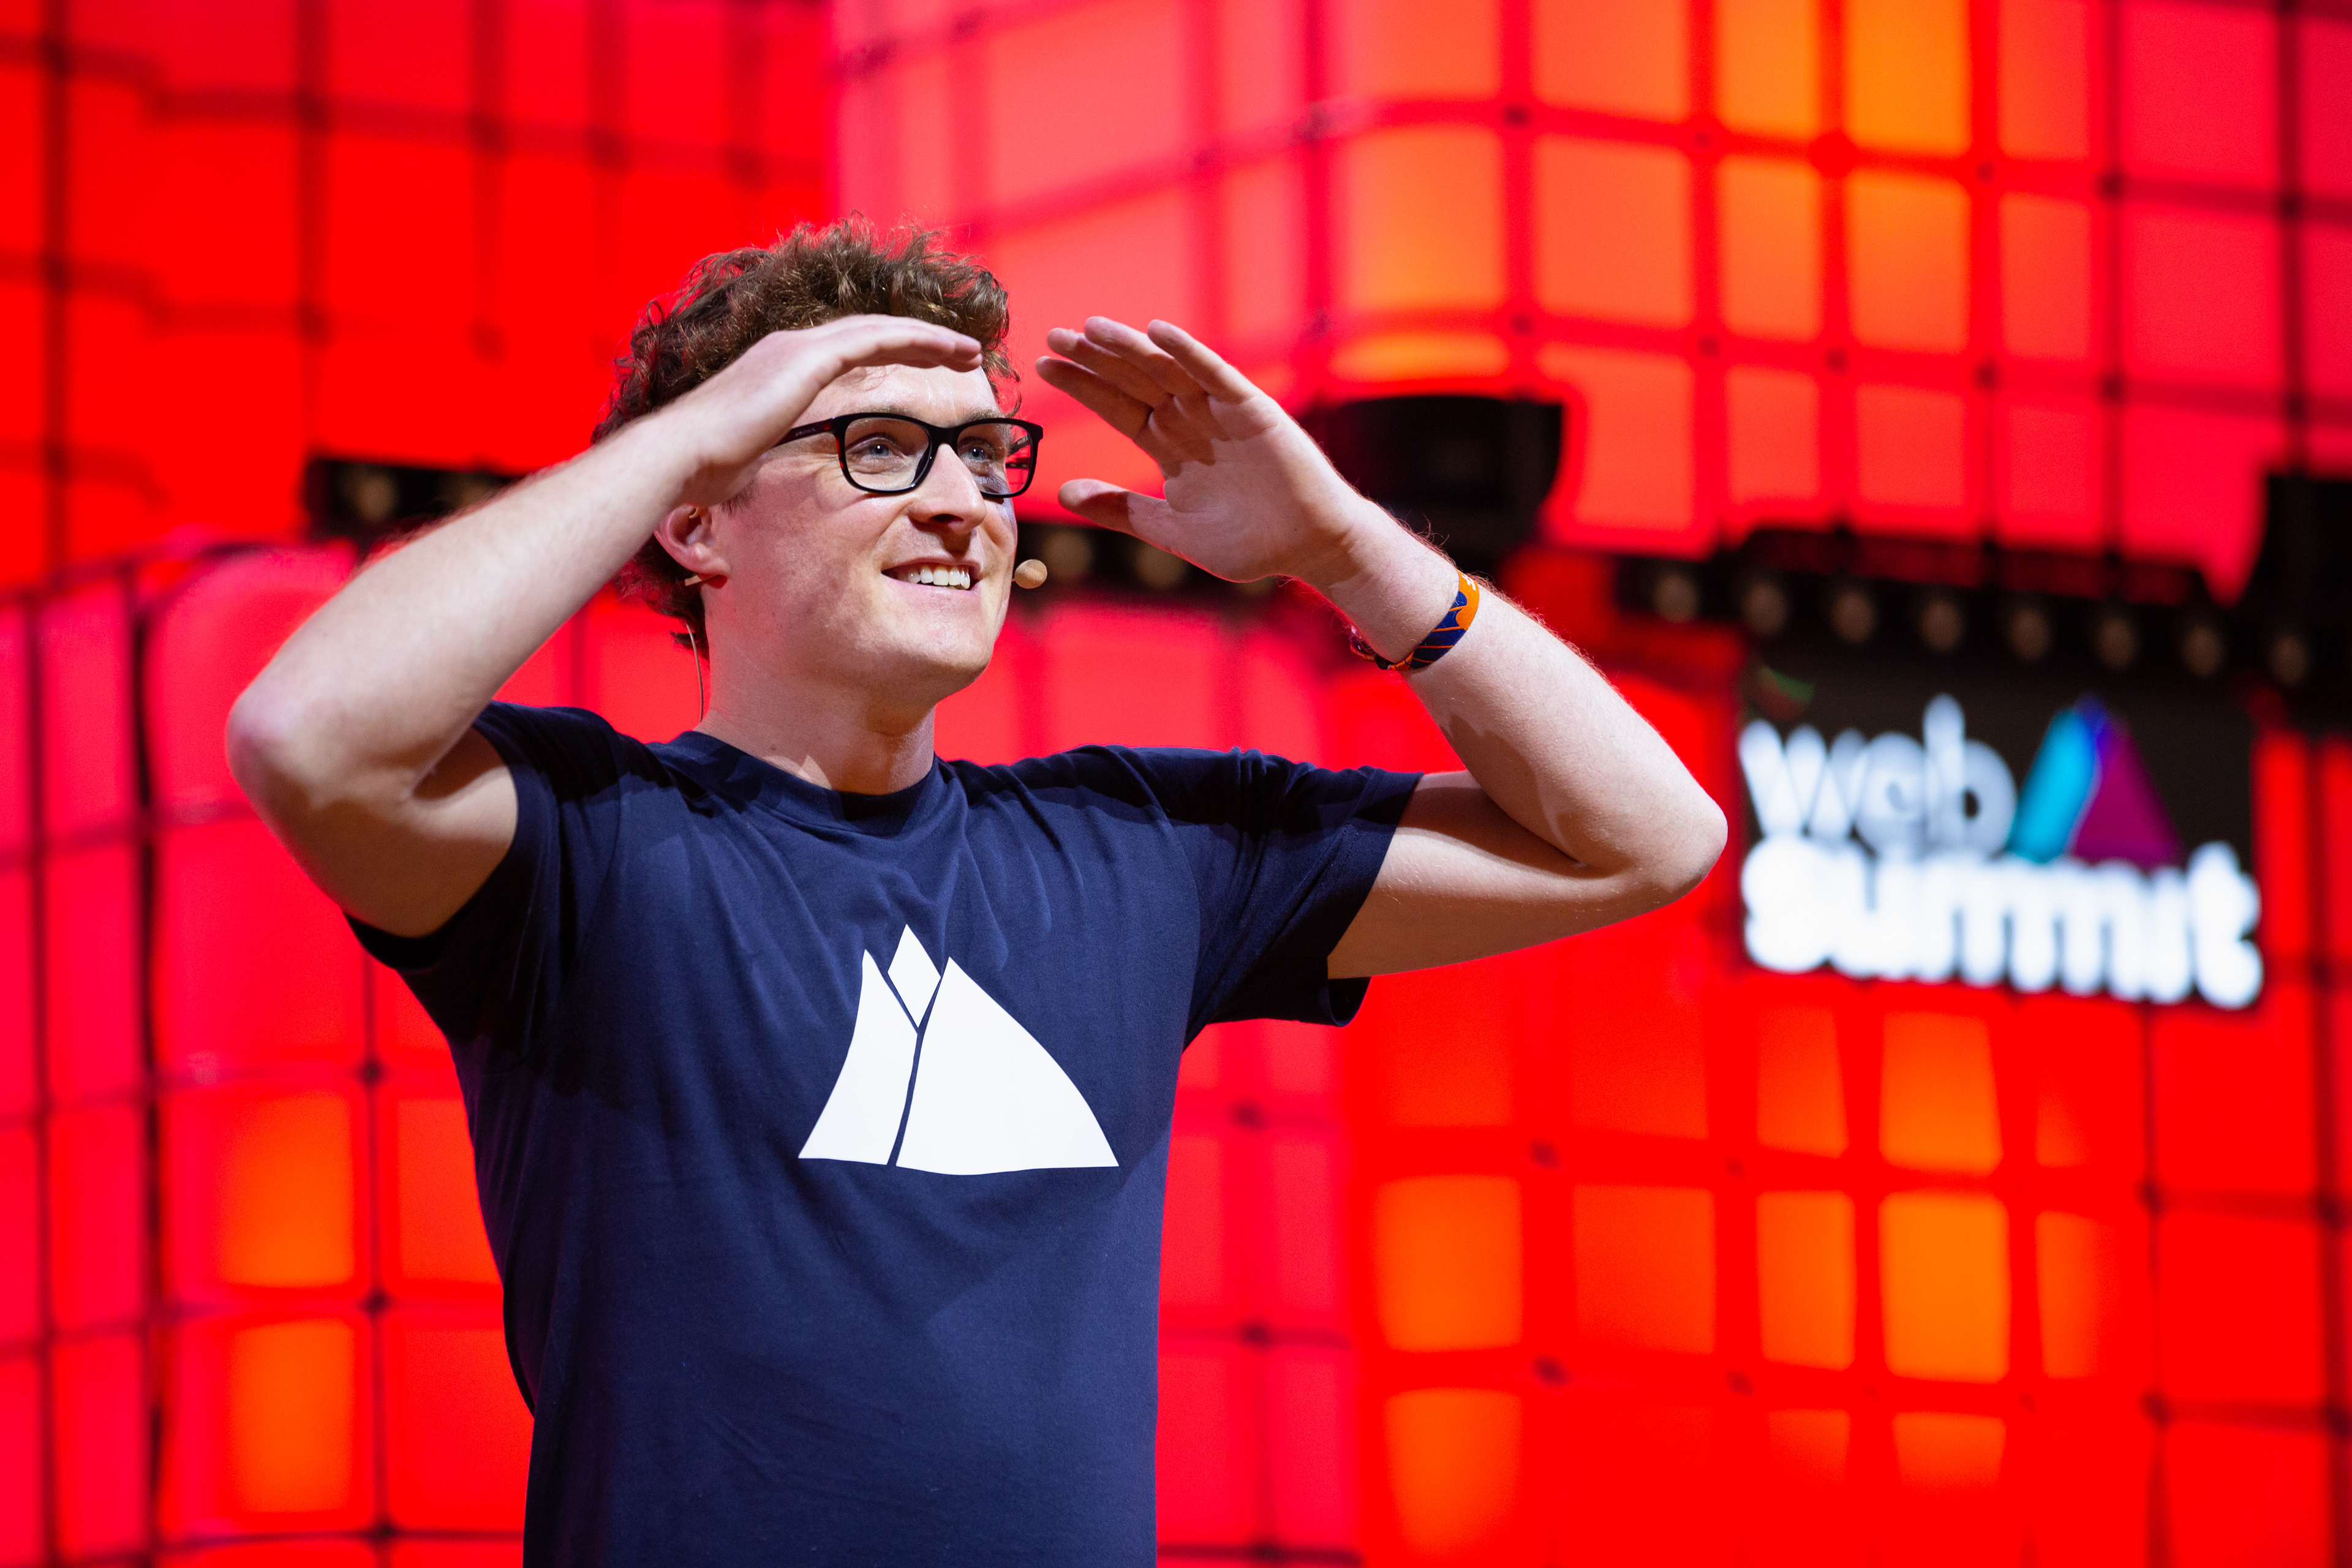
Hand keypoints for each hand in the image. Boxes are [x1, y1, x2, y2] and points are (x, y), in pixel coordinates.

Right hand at [654, 314, 983, 507]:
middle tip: (961, 354)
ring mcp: (798, 348)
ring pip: (881, 330)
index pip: (847, 351)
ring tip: (969, 353)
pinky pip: (878, 340)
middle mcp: (790, 347)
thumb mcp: (752, 459)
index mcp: (779, 368)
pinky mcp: (808, 359)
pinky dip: (919, 342)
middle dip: (919, 341)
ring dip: (930, 340)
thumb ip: (772, 455)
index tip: (926, 368)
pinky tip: (950, 352)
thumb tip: (770, 478)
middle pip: (870, 333)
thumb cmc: (707, 470)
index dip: (890, 355)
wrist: (681, 456)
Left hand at [1036, 318, 1384, 590]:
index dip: (1084, 387)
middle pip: (1134, 381)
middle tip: (1054, 337)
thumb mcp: (1171, 530)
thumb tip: (1063, 491)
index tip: (1044, 368)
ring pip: (1167, 371)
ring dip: (1131, 348)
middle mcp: (1191, 422)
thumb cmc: (1249, 545)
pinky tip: (1158, 332)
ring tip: (1092, 329)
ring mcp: (1221, 412)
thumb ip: (1122, 510)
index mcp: (1170, 447)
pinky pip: (1215, 373)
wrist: (1309, 548)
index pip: (1118, 407)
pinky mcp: (1252, 409)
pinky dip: (1188, 352)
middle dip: (1095, 359)